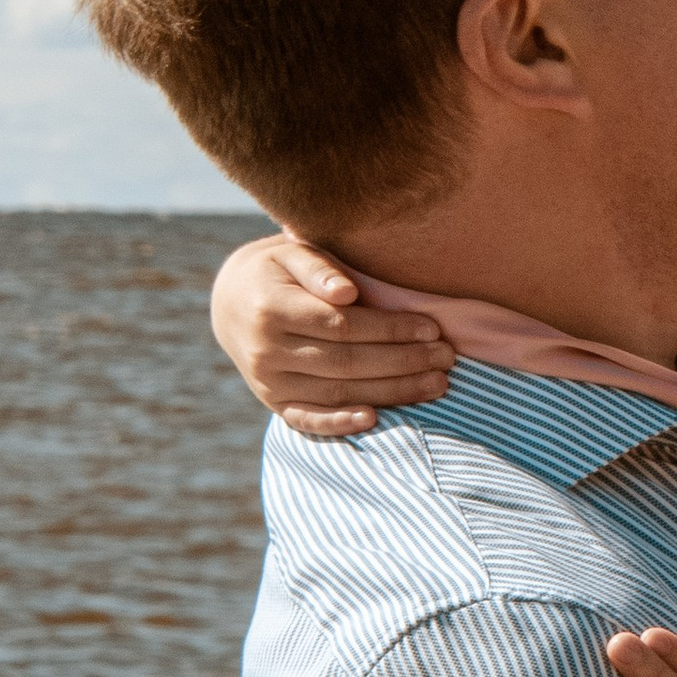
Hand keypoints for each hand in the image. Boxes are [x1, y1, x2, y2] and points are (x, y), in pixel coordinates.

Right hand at [207, 235, 448, 437]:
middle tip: (446, 358)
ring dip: (392, 392)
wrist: (230, 302)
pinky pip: (308, 420)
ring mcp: (268, 382)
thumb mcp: (292, 252)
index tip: (430, 328)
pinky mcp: (273, 402)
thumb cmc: (277, 271)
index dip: (390, 329)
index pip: (342, 325)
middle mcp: (266, 350)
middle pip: (346, 362)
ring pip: (337, 392)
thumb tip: (347, 292)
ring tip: (436, 384)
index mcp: (272, 308)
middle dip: (403, 362)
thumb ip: (320, 267)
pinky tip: (377, 419)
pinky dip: (340, 424)